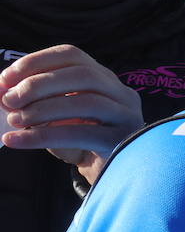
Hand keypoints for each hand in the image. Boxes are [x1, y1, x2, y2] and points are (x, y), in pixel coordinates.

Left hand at [0, 44, 143, 183]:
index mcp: (105, 79)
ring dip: (43, 109)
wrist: (108, 174)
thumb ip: (36, 101)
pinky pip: (80, 135)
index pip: (72, 56)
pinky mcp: (120, 141)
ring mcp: (125, 117)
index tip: (6, 78)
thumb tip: (4, 95)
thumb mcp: (57, 115)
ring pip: (86, 102)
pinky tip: (17, 141)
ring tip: (15, 120)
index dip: (37, 61)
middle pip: (82, 75)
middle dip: (39, 84)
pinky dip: (43, 137)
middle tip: (9, 100)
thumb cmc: (79, 142)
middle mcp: (121, 94)